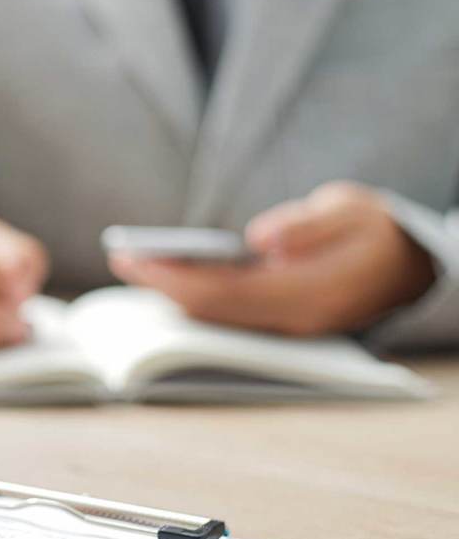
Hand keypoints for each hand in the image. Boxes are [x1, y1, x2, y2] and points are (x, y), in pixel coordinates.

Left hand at [110, 182, 435, 335]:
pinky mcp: (284, 323)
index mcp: (308, 294)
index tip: (135, 257)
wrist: (415, 265)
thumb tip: (260, 237)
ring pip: (218, 318)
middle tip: (121, 258)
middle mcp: (294, 321)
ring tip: (136, 265)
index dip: (174, 277)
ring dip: (175, 294)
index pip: (223, 293)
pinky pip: (231, 316)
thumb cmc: (379, 230)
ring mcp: (288, 328)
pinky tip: (172, 278)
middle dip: (163, 285)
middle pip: (212, 310)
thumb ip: (307, 224)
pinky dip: (197, 297)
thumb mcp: (352, 210)